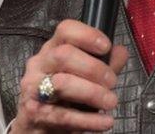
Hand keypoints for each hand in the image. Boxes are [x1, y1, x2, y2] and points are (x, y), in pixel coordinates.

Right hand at [11, 19, 128, 132]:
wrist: (39, 126)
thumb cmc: (64, 96)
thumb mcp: (86, 77)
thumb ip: (105, 63)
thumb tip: (120, 52)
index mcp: (53, 49)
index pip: (65, 30)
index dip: (87, 35)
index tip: (106, 46)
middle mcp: (40, 64)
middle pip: (64, 55)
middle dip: (93, 68)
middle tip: (112, 81)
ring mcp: (33, 88)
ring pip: (62, 84)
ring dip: (92, 93)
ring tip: (110, 102)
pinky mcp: (34, 113)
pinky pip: (63, 115)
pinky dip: (88, 120)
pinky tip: (105, 122)